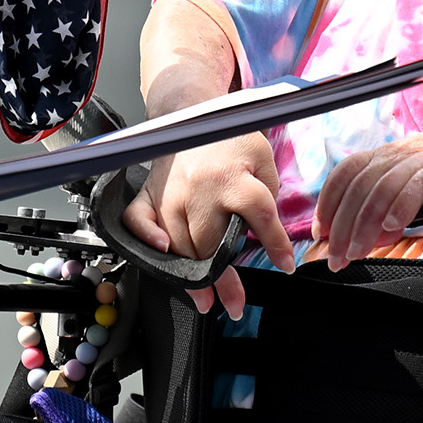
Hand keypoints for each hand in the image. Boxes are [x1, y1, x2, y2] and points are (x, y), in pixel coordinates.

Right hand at [126, 132, 293, 317]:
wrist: (190, 116)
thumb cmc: (228, 140)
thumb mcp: (262, 157)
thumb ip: (268, 194)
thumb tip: (267, 235)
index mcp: (233, 177)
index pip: (259, 215)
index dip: (274, 244)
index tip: (285, 265)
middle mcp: (198, 190)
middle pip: (211, 245)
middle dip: (224, 281)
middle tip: (235, 306)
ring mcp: (169, 194)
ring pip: (179, 246)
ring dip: (191, 278)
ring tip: (207, 299)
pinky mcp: (149, 196)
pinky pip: (138, 223)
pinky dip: (146, 241)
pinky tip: (162, 256)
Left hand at [312, 129, 422, 268]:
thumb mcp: (404, 180)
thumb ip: (382, 204)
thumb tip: (359, 238)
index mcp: (382, 156)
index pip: (344, 175)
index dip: (327, 205)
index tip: (320, 233)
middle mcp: (394, 154)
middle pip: (357, 190)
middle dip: (341, 228)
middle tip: (336, 258)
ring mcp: (416, 160)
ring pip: (379, 192)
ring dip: (363, 228)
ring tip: (356, 254)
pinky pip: (412, 189)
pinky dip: (398, 210)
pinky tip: (391, 230)